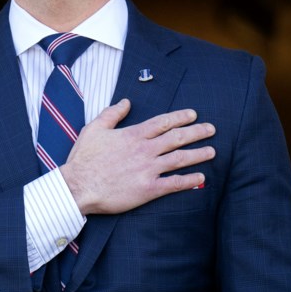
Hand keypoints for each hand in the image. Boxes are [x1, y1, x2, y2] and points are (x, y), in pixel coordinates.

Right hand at [60, 99, 215, 214]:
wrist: (78, 186)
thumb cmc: (84, 159)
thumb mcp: (93, 129)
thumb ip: (111, 114)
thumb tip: (126, 102)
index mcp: (132, 135)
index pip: (162, 122)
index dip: (180, 117)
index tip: (193, 115)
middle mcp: (144, 150)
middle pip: (177, 138)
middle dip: (196, 132)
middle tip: (211, 129)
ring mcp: (148, 170)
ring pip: (180, 159)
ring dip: (198, 154)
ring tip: (211, 151)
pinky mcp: (148, 189)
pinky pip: (174, 183)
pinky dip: (190, 180)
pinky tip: (200, 177)